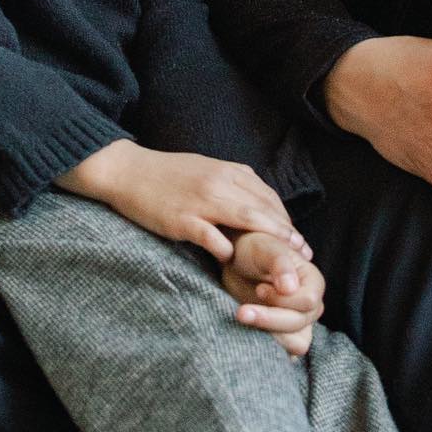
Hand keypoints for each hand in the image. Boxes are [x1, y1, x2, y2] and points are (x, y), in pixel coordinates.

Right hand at [59, 139, 305, 261]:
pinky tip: (233, 261)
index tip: (297, 237)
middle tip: (303, 252)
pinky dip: (227, 249)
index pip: (267, 195)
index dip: (285, 218)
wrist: (128, 171)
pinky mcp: (183, 220)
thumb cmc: (168, 174)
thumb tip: (257, 202)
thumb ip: (231, 183)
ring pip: (246, 220)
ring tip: (284, 260)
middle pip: (263, 208)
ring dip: (269, 241)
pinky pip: (212, 237)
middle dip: (286, 232)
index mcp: (226, 170)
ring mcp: (201, 201)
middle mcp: (218, 183)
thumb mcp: (206, 169)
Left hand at [222, 229, 323, 356]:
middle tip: (241, 311)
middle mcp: (311, 305)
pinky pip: (285, 351)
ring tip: (245, 319)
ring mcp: (299, 322)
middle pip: (300, 324)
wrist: (238, 262)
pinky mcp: (285, 335)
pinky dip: (269, 346)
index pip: (308, 301)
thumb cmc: (254, 248)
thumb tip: (291, 288)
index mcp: (313, 281)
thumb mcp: (265, 248)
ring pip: (296, 343)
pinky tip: (252, 336)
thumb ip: (279, 264)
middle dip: (269, 319)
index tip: (259, 289)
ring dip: (269, 335)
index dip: (283, 300)